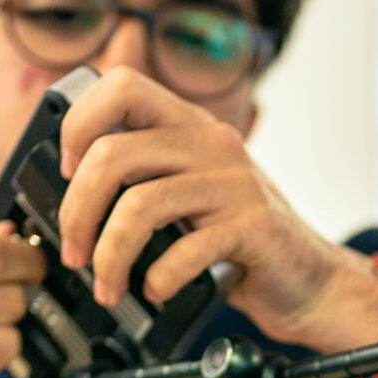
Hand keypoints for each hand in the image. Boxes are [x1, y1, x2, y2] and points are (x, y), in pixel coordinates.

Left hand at [54, 66, 377, 353]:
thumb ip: (148, 177)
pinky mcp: (252, 228)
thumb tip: (73, 188)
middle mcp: (213, 145)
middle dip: (77, 212)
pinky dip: (158, 279)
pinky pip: (183, 250)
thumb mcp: (192, 195)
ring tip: (107, 286)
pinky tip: (157, 291)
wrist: (311, 283)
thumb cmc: (245, 245)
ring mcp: (234, 184)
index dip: (79, 124)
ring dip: (109, 256)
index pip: (120, 86)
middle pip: (113, 155)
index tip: (66, 172)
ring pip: (139, 206)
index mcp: (191, 126)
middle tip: (74, 254)